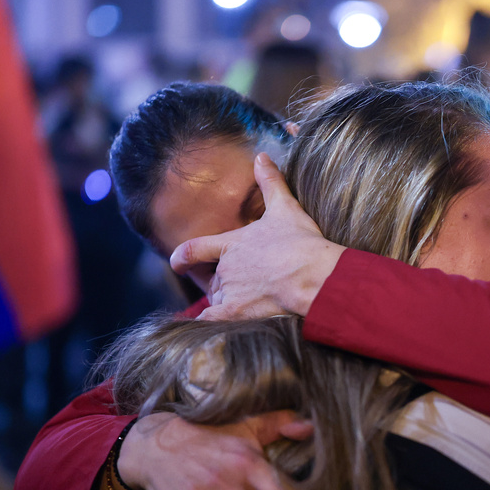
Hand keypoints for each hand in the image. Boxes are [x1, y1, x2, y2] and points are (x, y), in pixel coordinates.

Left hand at [169, 153, 345, 319]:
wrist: (312, 274)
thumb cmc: (301, 242)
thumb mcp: (285, 207)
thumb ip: (270, 182)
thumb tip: (261, 156)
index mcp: (231, 244)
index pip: (195, 250)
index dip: (182, 257)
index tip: (176, 263)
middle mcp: (225, 268)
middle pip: (212, 281)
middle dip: (219, 285)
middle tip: (235, 289)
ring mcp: (230, 291)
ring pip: (216, 301)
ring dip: (223, 304)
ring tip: (242, 307)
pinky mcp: (236, 312)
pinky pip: (211, 322)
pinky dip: (204, 328)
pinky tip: (202, 334)